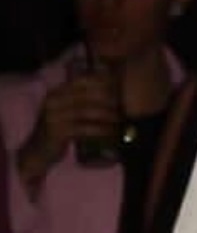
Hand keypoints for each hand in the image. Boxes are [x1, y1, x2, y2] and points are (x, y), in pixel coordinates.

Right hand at [17, 68, 121, 183]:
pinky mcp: (58, 132)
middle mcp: (54, 101)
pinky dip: (101, 130)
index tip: (119, 88)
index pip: (82, 80)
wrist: (37, 152)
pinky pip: (85, 128)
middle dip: (108, 100)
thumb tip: (110, 92)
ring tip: (120, 120)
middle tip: (123, 107)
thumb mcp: (66, 112)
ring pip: (88, 111)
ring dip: (108, 116)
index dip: (103, 83)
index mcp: (56, 93)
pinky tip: (112, 133)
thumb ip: (81, 101)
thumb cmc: (58, 130)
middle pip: (87, 95)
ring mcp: (54, 116)